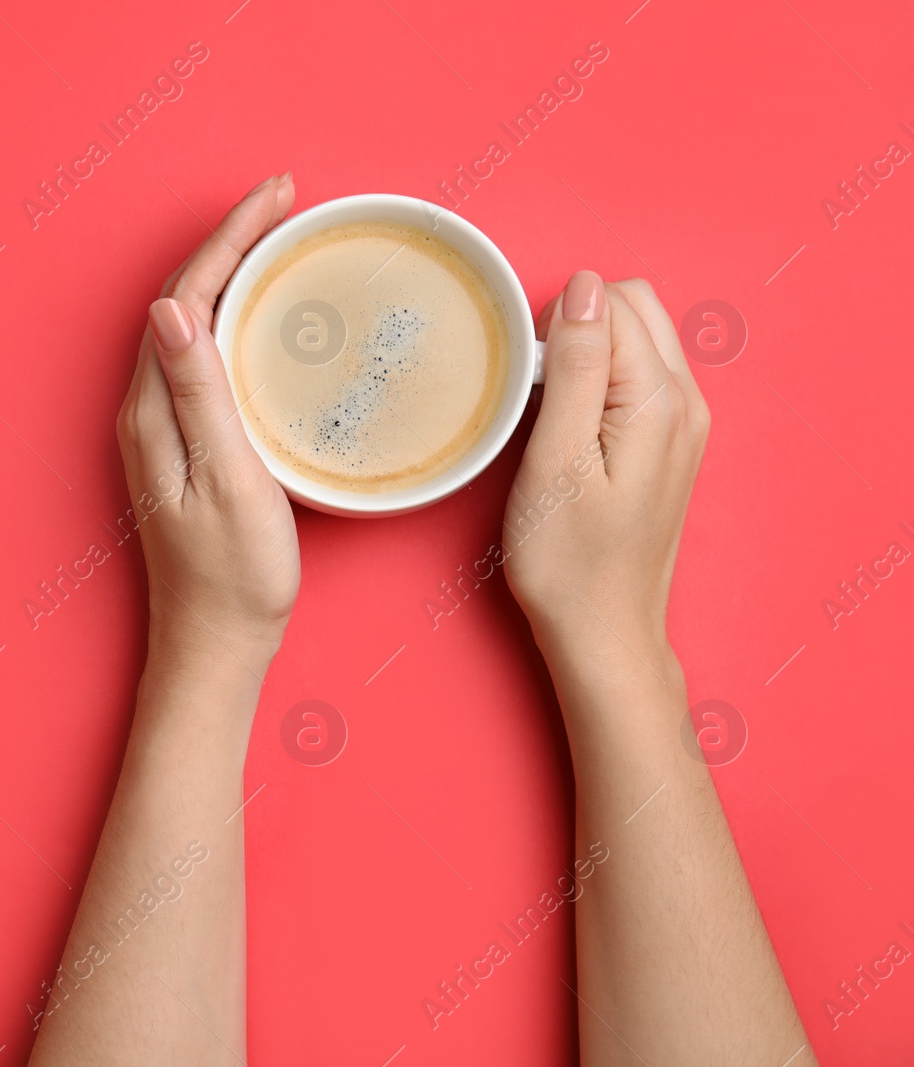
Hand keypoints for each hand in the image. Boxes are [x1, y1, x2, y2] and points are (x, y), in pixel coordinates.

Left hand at [115, 174, 300, 672]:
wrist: (215, 643)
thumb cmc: (233, 574)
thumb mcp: (229, 477)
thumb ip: (201, 392)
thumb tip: (171, 307)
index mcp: (154, 410)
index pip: (187, 295)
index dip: (231, 237)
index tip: (278, 194)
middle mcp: (145, 411)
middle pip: (184, 299)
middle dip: (232, 241)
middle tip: (287, 201)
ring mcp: (158, 428)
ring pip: (191, 324)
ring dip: (230, 273)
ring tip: (278, 238)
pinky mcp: (179, 445)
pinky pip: (200, 357)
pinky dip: (232, 318)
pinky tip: (261, 317)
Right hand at [503, 272, 710, 674]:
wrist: (601, 631)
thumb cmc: (568, 561)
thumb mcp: (557, 459)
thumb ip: (578, 366)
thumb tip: (584, 288)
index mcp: (660, 401)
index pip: (614, 303)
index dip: (558, 323)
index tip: (527, 378)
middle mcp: (686, 402)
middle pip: (636, 307)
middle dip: (579, 324)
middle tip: (534, 387)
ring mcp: (684, 423)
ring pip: (639, 337)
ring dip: (590, 350)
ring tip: (549, 407)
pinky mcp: (669, 442)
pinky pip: (639, 375)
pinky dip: (601, 377)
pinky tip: (569, 423)